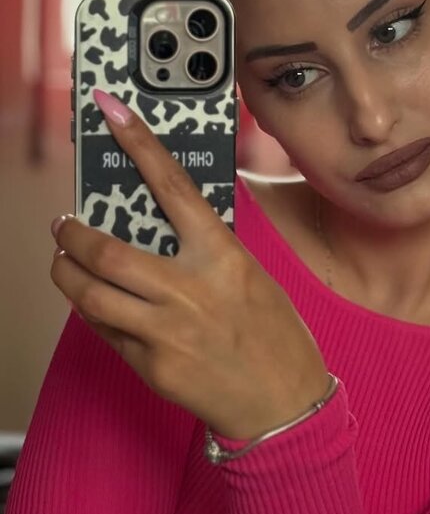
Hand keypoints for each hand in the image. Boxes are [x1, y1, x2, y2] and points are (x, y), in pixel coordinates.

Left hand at [50, 89, 328, 440]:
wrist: (283, 404)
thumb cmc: (270, 332)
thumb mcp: (246, 275)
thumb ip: (203, 250)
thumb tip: (156, 225)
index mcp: (221, 255)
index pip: (170, 184)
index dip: (137, 142)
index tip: (111, 110)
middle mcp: (189, 288)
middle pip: (106, 249)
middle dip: (71, 233)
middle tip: (62, 224)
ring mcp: (166, 330)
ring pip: (89, 293)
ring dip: (66, 273)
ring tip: (63, 263)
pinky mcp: (150, 365)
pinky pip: (105, 331)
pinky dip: (92, 312)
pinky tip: (94, 305)